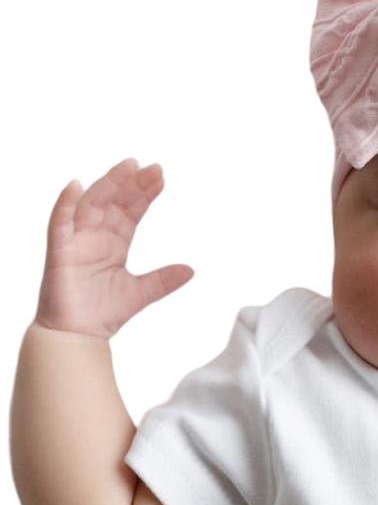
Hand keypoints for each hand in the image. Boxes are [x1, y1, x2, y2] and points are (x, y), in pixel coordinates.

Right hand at [34, 157, 193, 338]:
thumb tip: (190, 270)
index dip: (144, 193)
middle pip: (113, 202)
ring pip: (91, 205)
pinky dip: (65, 204)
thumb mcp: (141, 293)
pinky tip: (76, 186)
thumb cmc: (101, 314)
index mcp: (113, 243)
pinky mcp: (59, 253)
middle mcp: (94, 238)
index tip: (160, 176)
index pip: (131, 211)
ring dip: (108, 184)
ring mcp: (76, 242)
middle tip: (151, 167)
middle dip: (131, 183)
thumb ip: (164, 280)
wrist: (78, 337)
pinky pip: (59, 224)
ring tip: (126, 167)